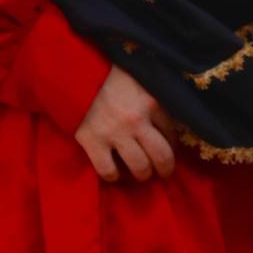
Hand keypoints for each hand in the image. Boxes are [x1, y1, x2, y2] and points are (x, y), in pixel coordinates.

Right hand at [74, 65, 175, 182]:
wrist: (78, 75)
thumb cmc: (114, 77)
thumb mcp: (144, 82)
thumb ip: (157, 99)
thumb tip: (173, 118)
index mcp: (152, 103)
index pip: (172, 132)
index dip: (173, 144)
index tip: (170, 149)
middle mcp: (136, 120)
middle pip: (161, 155)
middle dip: (166, 168)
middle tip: (164, 172)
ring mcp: (114, 133)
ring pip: (139, 166)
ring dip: (144, 175)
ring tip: (143, 174)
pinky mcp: (91, 141)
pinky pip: (108, 170)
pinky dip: (114, 177)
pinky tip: (116, 174)